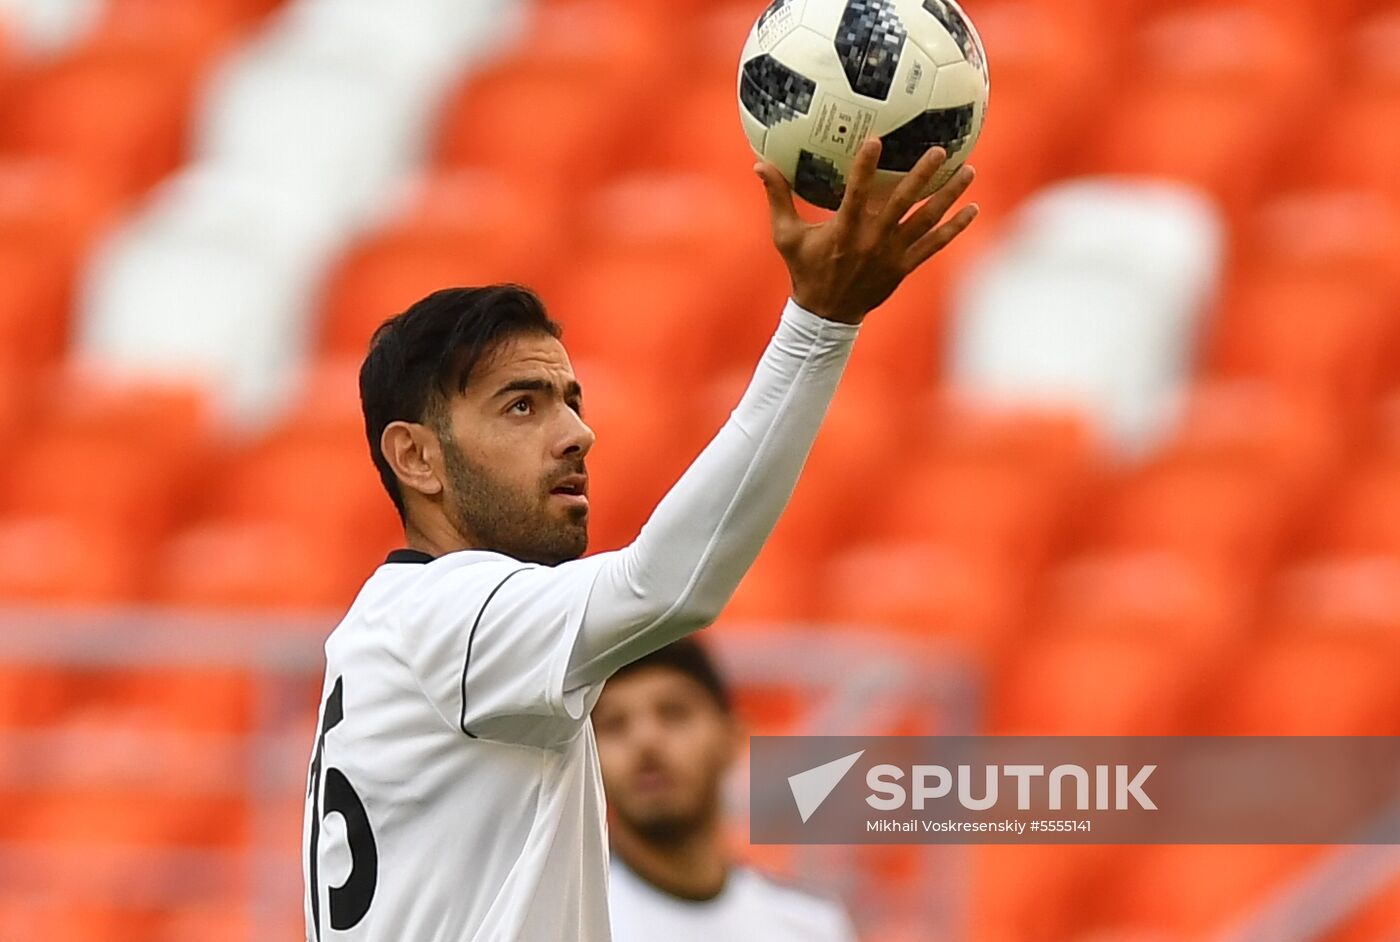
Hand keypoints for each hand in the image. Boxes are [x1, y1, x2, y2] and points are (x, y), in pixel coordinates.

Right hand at [755, 140, 978, 325]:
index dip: (866, 168)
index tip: (876, 140)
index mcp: (844, 231)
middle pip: (903, 204)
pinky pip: (934, 245)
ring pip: (926, 221)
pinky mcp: (904, 267)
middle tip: (940, 150)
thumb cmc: (805, 270)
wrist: (826, 315)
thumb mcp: (786, 236)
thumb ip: (778, 198)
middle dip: (922, 176)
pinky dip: (955, 228)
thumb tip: (759, 164)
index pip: (856, 194)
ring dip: (948, 196)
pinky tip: (972, 209)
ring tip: (968, 171)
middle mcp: (872, 241)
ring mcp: (892, 255)